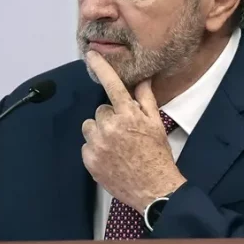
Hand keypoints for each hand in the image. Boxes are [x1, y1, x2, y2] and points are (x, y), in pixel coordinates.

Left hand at [81, 51, 186, 212]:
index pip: (112, 85)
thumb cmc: (157, 155)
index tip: (91, 55)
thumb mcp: (156, 124)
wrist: (154, 189)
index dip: (102, 68)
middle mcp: (110, 126)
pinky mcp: (89, 159)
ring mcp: (98, 144)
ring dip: (100, 132)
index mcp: (128, 114)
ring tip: (116, 146)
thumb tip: (142, 78)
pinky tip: (110, 157)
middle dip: (110, 118)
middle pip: (101, 110)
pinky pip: (86, 145)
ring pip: (90, 126)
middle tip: (125, 133)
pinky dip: (95, 149)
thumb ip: (145, 99)